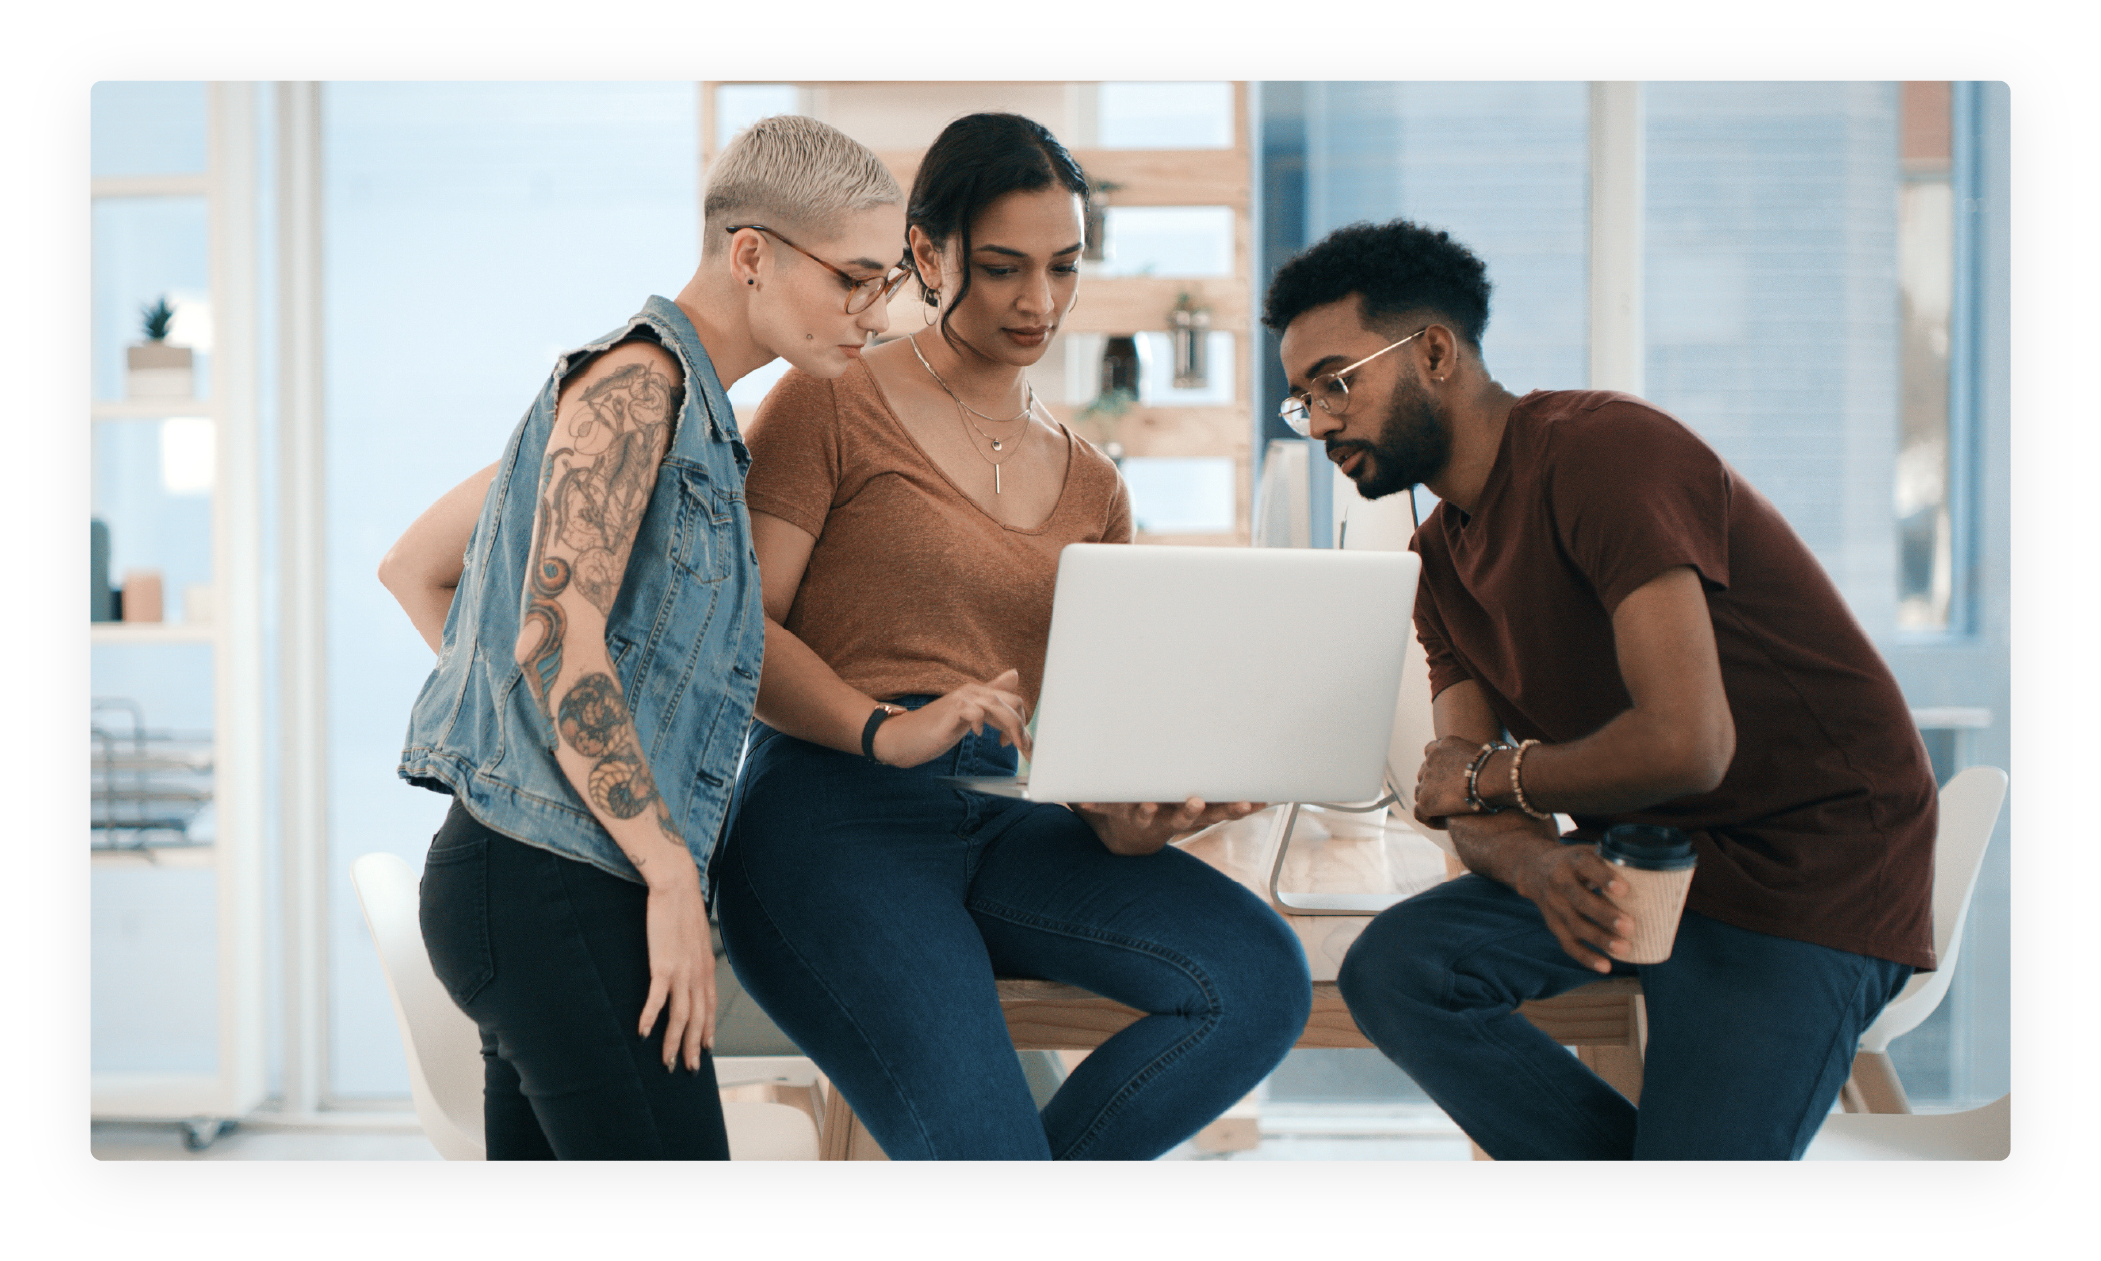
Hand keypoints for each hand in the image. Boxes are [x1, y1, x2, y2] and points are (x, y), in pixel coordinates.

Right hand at [638, 866, 715, 1071]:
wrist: (677, 886)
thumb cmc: (683, 908)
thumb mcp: (695, 937)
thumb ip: (694, 955)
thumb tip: (690, 964)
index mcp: (706, 968)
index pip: (710, 1007)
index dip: (707, 1030)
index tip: (705, 1048)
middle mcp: (698, 974)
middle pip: (698, 1019)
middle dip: (692, 1048)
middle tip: (688, 1069)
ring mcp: (682, 971)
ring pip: (681, 1016)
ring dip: (673, 1042)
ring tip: (667, 1062)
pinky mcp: (663, 965)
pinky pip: (658, 999)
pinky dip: (651, 1018)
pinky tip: (643, 1033)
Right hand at [869, 669, 1031, 767]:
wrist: (901, 738)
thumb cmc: (935, 729)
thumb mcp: (970, 715)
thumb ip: (990, 698)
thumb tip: (1013, 674)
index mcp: (979, 693)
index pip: (1014, 701)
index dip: (1022, 722)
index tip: (1019, 744)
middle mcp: (973, 692)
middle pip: (1011, 702)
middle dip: (1023, 728)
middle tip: (1024, 750)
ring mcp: (961, 700)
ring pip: (997, 707)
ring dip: (1011, 729)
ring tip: (1010, 746)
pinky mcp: (951, 711)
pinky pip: (975, 712)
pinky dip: (980, 725)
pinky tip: (977, 736)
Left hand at [1072, 797, 1264, 856]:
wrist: (1125, 843)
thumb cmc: (1166, 816)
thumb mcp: (1196, 812)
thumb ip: (1226, 805)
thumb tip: (1267, 795)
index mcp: (1187, 815)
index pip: (1217, 814)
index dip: (1233, 810)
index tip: (1250, 802)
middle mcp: (1166, 820)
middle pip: (1182, 818)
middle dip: (1189, 811)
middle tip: (1197, 801)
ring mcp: (1140, 818)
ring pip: (1145, 815)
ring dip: (1145, 811)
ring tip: (1146, 805)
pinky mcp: (1115, 813)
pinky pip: (1102, 807)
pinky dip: (1091, 802)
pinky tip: (1079, 799)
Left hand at [1416, 735, 1491, 823]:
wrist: (1495, 777)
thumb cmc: (1503, 767)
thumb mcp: (1491, 754)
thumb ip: (1482, 758)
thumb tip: (1498, 761)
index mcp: (1445, 744)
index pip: (1431, 751)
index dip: (1439, 767)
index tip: (1451, 778)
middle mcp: (1432, 759)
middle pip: (1424, 774)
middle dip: (1435, 786)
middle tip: (1452, 800)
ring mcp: (1426, 779)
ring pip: (1421, 793)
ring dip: (1433, 803)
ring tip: (1450, 815)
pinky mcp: (1426, 800)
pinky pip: (1421, 813)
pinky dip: (1430, 819)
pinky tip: (1446, 823)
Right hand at [1507, 840, 1634, 973]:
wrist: (1534, 868)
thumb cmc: (1575, 861)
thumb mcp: (1589, 851)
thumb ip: (1614, 861)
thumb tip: (1657, 874)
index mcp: (1572, 860)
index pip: (1586, 867)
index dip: (1604, 878)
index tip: (1624, 889)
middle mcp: (1559, 882)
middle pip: (1580, 900)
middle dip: (1605, 915)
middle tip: (1630, 926)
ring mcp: (1554, 905)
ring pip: (1574, 925)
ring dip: (1599, 939)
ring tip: (1624, 948)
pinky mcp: (1553, 924)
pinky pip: (1567, 943)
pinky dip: (1585, 957)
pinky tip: (1605, 966)